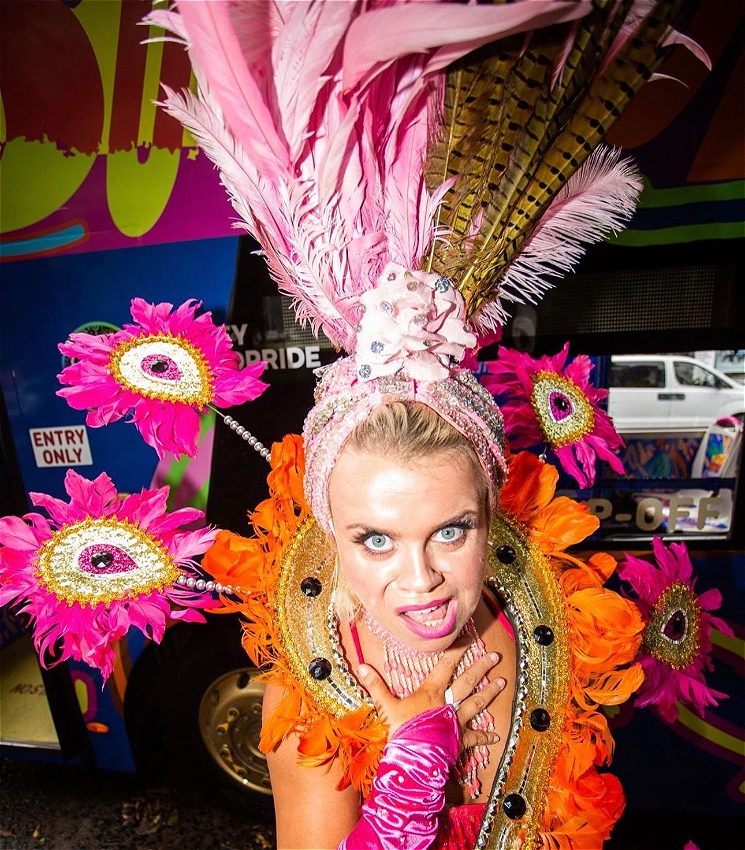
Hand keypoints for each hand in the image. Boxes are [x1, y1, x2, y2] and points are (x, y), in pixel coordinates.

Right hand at [356, 644, 505, 742]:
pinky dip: (485, 736)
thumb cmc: (401, 730)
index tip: (468, 637)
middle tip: (495, 656)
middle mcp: (448, 703)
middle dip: (482, 667)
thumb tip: (361, 666)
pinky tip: (496, 735)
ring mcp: (456, 721)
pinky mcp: (460, 740)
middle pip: (468, 681)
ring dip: (490, 692)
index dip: (457, 650)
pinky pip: (475, 737)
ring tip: (502, 682)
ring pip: (477, 703)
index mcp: (431, 692)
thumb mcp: (385, 705)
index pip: (446, 665)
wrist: (414, 759)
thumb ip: (375, 685)